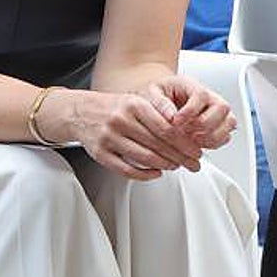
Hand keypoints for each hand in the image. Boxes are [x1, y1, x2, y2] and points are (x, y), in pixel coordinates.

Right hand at [68, 89, 205, 180]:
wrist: (81, 112)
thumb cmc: (114, 108)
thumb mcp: (136, 102)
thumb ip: (157, 115)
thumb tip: (185, 136)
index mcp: (134, 104)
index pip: (166, 127)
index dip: (184, 142)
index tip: (196, 150)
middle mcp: (121, 120)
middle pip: (158, 144)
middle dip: (180, 156)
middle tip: (193, 163)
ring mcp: (109, 137)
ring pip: (145, 157)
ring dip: (165, 165)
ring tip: (176, 166)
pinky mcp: (100, 154)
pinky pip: (127, 170)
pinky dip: (145, 174)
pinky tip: (156, 172)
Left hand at [142, 75, 236, 150]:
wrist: (163, 99)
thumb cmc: (160, 95)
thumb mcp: (152, 93)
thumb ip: (160, 103)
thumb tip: (170, 116)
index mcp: (192, 85)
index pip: (201, 94)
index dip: (191, 111)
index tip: (176, 121)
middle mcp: (209, 97)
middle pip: (222, 107)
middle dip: (204, 125)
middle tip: (186, 132)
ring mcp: (217, 112)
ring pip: (229, 123)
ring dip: (211, 136)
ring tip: (192, 140)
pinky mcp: (219, 126)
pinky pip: (226, 136)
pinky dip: (213, 144)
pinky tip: (197, 144)